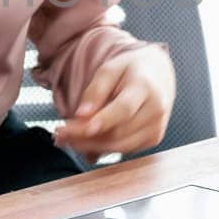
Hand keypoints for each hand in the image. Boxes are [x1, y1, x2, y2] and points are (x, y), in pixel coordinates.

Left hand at [52, 45, 174, 160]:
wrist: (159, 74)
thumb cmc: (131, 70)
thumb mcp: (110, 69)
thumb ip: (95, 90)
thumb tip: (81, 115)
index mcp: (146, 87)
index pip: (124, 108)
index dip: (104, 120)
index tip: (83, 127)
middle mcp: (155, 110)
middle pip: (118, 132)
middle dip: (86, 137)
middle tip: (60, 134)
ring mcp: (156, 127)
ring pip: (120, 146)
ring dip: (90, 146)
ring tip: (66, 140)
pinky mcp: (153, 139)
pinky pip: (124, 149)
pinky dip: (102, 148)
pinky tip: (84, 142)